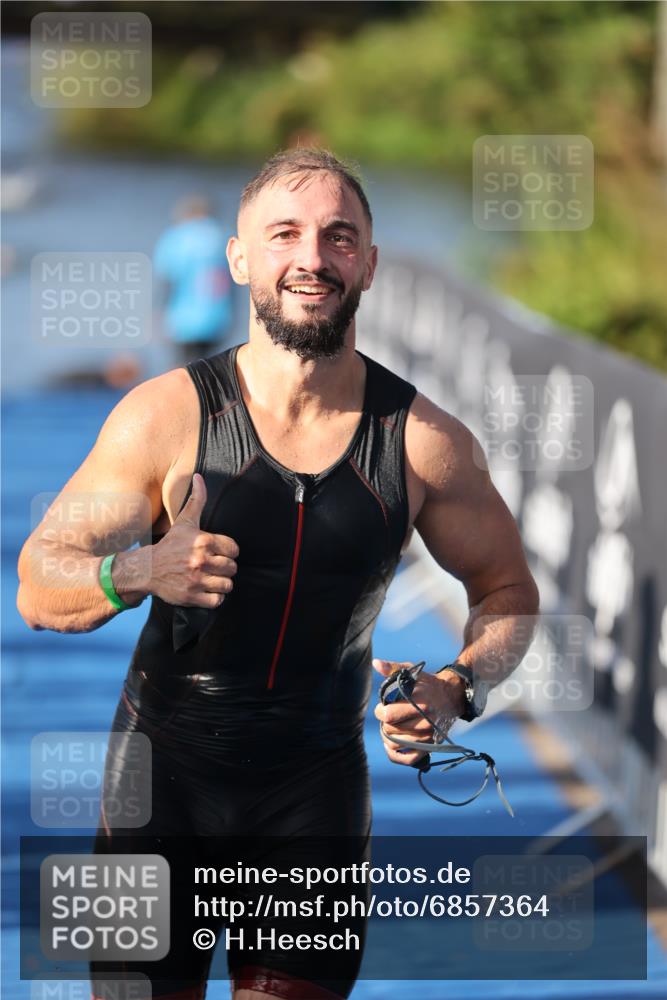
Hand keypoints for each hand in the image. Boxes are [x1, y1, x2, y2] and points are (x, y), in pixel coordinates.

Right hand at [149, 474, 238, 607]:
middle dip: (225, 568)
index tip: (218, 553)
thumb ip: (196, 500)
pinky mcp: (192, 596)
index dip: (228, 552)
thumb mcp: (184, 522)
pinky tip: (206, 590)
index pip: (234, 549)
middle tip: (213, 567)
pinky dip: (214, 598)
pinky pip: (217, 601)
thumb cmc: (170, 545)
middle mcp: (200, 560)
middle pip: (232, 568)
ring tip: (210, 578)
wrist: (147, 569)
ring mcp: (196, 580)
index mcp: (203, 541)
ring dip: (221, 584)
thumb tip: (198, 476)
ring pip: (227, 585)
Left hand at [372, 658, 466, 765]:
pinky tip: (391, 745)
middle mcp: (425, 721)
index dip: (379, 712)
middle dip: (384, 724)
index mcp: (419, 702)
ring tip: (390, 728)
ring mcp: (429, 735)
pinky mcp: (431, 745)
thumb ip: (393, 668)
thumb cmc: (427, 683)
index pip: (389, 715)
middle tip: (387, 718)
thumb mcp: (412, 672)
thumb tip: (375, 663)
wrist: (452, 696)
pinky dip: (396, 755)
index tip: (381, 708)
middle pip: (391, 731)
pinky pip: (409, 759)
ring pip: (396, 745)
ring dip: (387, 738)